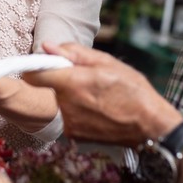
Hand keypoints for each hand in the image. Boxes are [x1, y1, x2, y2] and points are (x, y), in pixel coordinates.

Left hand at [24, 42, 182, 146]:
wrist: (149, 127)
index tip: (48, 63)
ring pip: (59, 101)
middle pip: (48, 86)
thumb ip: (73, 53)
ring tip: (96, 95)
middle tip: (84, 78)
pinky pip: (67, 115)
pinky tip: (97, 109)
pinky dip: (77, 110)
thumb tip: (48, 46)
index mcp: (73, 83)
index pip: (33, 75)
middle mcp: (66, 105)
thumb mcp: (107, 62)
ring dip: (70, 95)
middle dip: (61, 79)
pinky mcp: (74, 135)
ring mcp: (69, 123)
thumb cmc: (133, 91)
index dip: (37, 66)